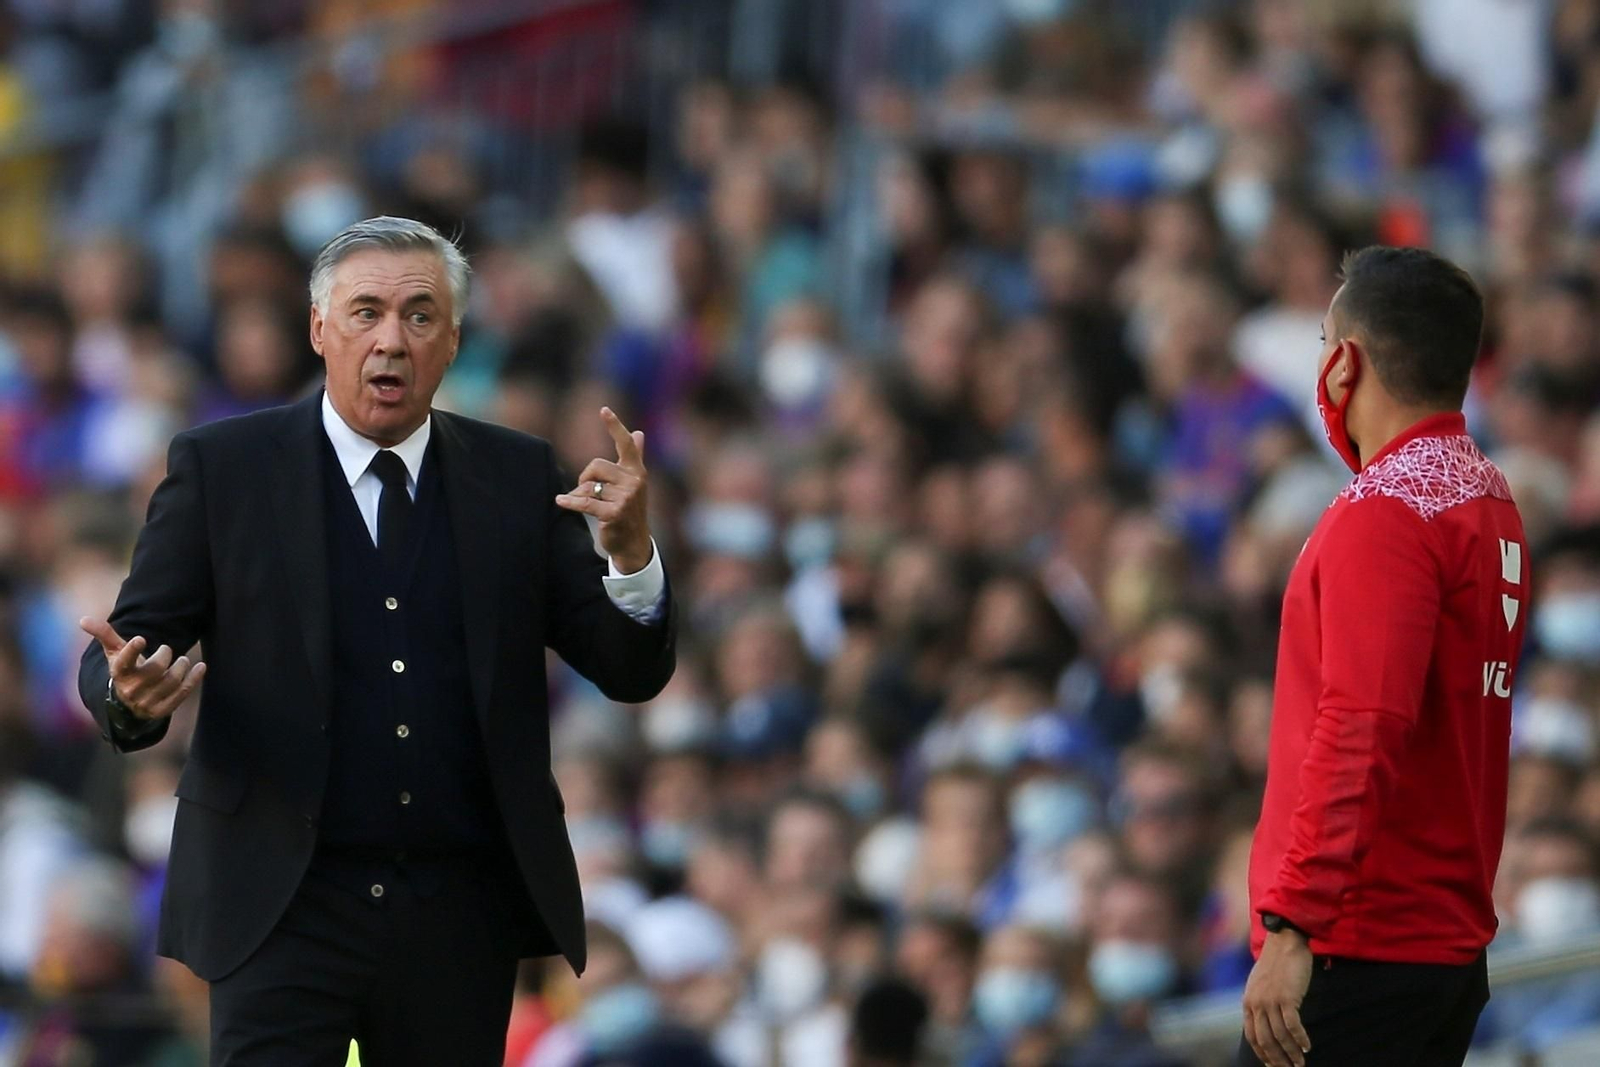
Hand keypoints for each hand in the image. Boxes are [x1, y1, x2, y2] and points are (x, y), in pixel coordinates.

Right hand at [80, 617, 205, 722]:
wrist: (128, 702)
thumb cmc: (125, 670)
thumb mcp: (115, 653)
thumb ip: (104, 635)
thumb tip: (83, 619)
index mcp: (119, 673)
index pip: (123, 663)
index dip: (132, 651)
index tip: (141, 638)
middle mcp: (131, 690)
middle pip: (155, 669)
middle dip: (165, 655)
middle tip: (166, 650)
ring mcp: (147, 702)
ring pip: (171, 681)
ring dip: (181, 666)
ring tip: (181, 660)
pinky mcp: (161, 710)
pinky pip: (182, 693)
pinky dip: (194, 678)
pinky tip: (201, 666)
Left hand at [554, 407, 652, 572]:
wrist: (633, 543)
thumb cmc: (630, 510)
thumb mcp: (634, 482)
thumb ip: (636, 457)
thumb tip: (639, 433)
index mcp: (637, 471)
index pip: (626, 444)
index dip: (615, 426)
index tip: (604, 410)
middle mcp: (634, 481)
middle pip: (596, 465)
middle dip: (585, 477)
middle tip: (588, 490)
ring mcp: (626, 497)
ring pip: (588, 485)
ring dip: (581, 494)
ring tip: (590, 505)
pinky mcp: (614, 513)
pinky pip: (584, 501)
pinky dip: (570, 502)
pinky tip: (560, 501)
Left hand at [1242, 929, 1312, 1066]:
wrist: (1284, 943)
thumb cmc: (1275, 965)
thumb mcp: (1259, 985)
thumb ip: (1259, 1004)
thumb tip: (1265, 1024)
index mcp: (1248, 1002)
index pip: (1252, 1036)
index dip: (1262, 1054)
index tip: (1273, 1065)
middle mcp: (1256, 1004)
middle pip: (1265, 1040)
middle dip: (1277, 1059)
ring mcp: (1270, 1001)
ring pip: (1280, 1036)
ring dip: (1291, 1053)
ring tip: (1300, 1063)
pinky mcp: (1286, 997)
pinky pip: (1293, 1025)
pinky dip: (1300, 1039)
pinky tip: (1307, 1046)